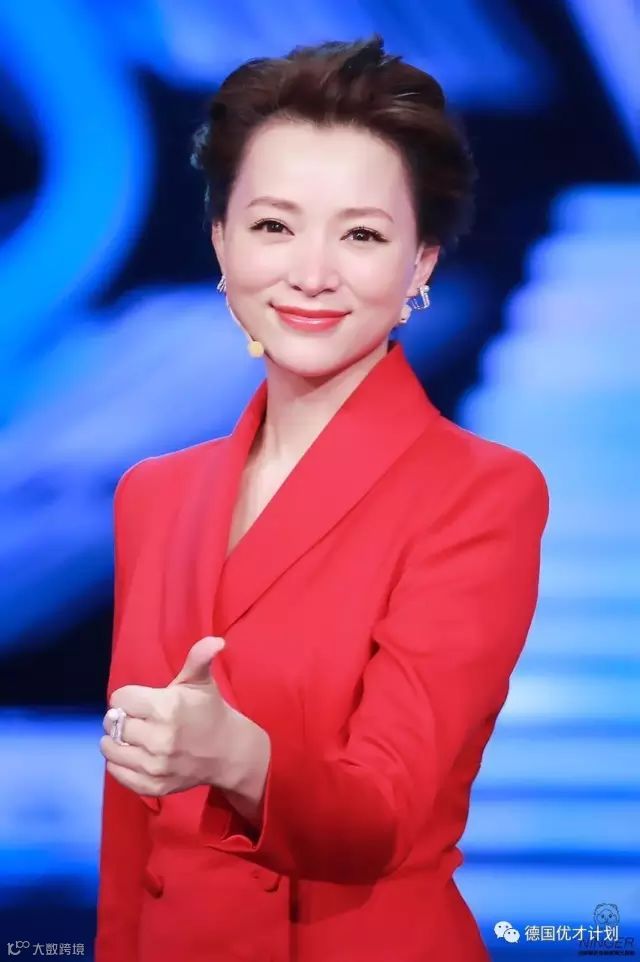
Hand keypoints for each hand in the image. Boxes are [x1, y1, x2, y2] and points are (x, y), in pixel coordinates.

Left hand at [100, 635, 238, 796]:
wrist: (228, 752)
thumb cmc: (208, 711)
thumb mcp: (202, 681)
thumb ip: (200, 658)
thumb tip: (216, 641)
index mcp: (167, 708)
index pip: (120, 699)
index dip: (128, 697)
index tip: (141, 701)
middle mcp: (159, 739)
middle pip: (114, 724)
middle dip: (122, 718)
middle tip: (138, 719)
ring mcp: (155, 766)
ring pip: (111, 749)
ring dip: (115, 741)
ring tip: (131, 736)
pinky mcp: (153, 787)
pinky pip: (117, 773)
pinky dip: (118, 763)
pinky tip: (133, 754)